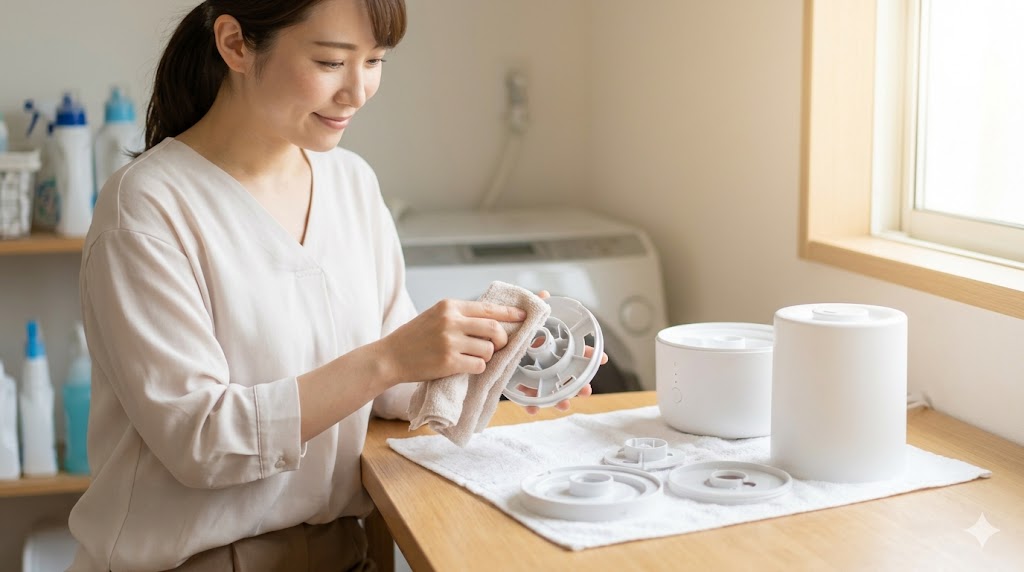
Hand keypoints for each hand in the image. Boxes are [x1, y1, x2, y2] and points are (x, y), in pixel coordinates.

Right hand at [380, 298, 525, 384]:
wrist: (390, 357)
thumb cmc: (415, 337)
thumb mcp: (436, 316)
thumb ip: (461, 316)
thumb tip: (495, 320)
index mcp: (450, 306)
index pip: (489, 308)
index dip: (510, 313)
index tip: (524, 316)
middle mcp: (451, 321)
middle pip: (495, 329)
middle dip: (502, 340)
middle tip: (498, 346)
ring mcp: (450, 342)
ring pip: (489, 350)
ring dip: (487, 357)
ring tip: (472, 357)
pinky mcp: (448, 362)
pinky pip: (479, 366)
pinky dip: (477, 368)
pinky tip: (465, 367)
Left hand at [520, 290, 607, 414]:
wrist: (486, 340)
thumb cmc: (509, 330)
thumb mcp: (522, 318)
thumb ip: (534, 308)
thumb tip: (544, 294)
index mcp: (548, 347)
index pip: (573, 351)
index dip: (588, 355)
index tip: (603, 359)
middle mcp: (544, 363)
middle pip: (567, 376)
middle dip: (579, 385)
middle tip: (587, 390)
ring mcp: (532, 376)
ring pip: (551, 391)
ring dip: (560, 399)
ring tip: (564, 405)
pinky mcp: (518, 386)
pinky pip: (526, 399)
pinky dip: (530, 405)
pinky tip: (533, 409)